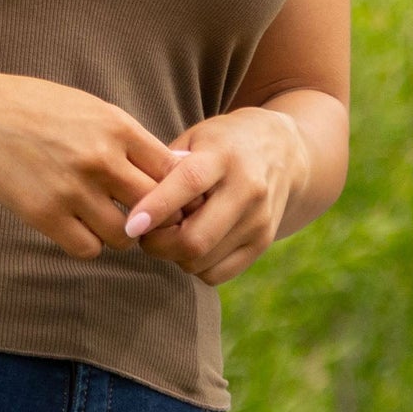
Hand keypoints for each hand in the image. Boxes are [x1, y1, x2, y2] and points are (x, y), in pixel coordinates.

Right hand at [0, 67, 191, 258]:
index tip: (167, 197)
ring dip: (120, 233)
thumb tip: (178, 168)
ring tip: (105, 218)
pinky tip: (78, 224)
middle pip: (153, 207)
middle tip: (142, 218)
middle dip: (153, 217)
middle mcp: (100, 158)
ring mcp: (72, 189)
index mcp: (116, 125)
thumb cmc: (38, 107)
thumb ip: (131, 138)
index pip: (170, 172)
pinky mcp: (45, 215)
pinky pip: (88, 249)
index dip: (174, 190)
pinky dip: (88, 242)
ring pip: (124, 236)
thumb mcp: (91, 108)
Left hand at [121, 107, 308, 284]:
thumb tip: (135, 201)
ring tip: (167, 234)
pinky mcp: (264, 242)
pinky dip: (195, 266)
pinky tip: (191, 243)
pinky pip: (217, 273)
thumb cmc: (222, 142)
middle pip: (196, 238)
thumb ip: (166, 166)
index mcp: (224, 155)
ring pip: (202, 261)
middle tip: (142, 234)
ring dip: (173, 256)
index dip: (156, 207)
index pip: (189, 184)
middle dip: (159, 245)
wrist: (282, 150)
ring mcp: (259, 220)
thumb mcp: (195, 138)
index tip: (130, 224)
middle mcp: (247, 189)